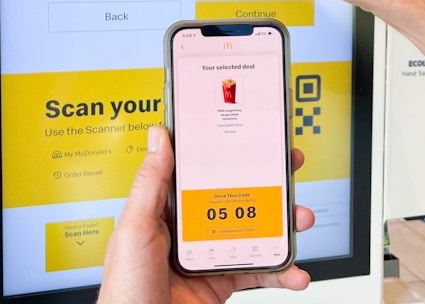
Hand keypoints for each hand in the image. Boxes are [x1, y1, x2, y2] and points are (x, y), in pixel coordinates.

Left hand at [97, 125, 313, 303]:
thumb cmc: (124, 288)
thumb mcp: (134, 228)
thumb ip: (150, 183)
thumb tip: (158, 136)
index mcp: (165, 208)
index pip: (199, 171)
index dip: (226, 154)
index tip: (250, 139)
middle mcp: (188, 229)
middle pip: (234, 197)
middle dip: (266, 185)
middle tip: (289, 171)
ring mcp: (207, 256)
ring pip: (252, 232)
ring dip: (281, 226)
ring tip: (300, 220)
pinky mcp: (220, 283)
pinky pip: (257, 272)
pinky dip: (280, 272)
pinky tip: (294, 271)